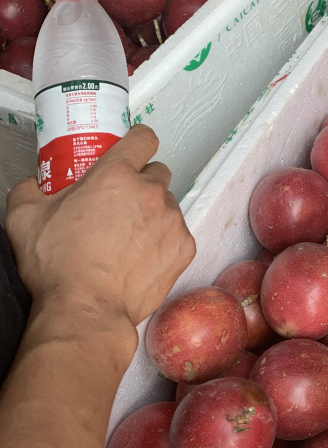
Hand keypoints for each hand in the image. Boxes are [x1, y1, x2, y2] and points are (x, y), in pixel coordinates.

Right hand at [5, 125, 195, 332]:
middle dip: (142, 183)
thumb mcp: (24, 218)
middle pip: (157, 172)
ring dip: (153, 213)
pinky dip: (164, 242)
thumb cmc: (60, 267)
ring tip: (128, 237)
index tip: (132, 150)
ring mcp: (170, 220)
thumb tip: (33, 184)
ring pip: (168, 204)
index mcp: (116, 175)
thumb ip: (28, 190)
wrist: (86, 309)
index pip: (143, 138)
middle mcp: (149, 192)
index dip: (137, 142)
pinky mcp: (183, 247)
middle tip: (121, 203)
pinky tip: (141, 257)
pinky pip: (178, 234)